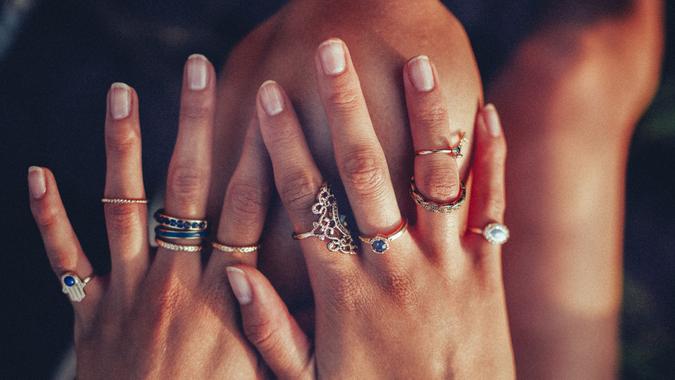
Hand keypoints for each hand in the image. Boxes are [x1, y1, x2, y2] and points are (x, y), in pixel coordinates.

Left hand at [28, 55, 299, 378]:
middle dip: (195, 122)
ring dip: (121, 145)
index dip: (259, 150)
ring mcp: (128, 289)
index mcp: (226, 294)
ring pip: (124, 204)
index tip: (265, 105)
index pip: (246, 206)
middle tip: (196, 69)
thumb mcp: (268, 373)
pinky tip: (36, 173)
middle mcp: (176, 278)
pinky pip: (65, 255)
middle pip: (188, 186)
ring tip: (122, 93)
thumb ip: (288, 322)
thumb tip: (319, 281)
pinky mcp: (90, 309)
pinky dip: (48, 215)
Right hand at [208, 0, 481, 323]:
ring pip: (433, 177)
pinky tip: (485, 111)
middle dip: (343, 106)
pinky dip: (490, 156)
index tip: (268, 101)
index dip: (283, 148)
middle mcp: (395, 267)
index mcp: (345, 291)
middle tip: (329, 53)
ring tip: (412, 65)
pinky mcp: (487, 270)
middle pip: (363, 173)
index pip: (305, 204)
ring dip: (423, 115)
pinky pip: (491, 205)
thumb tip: (232, 276)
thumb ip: (271, 330)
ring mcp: (446, 264)